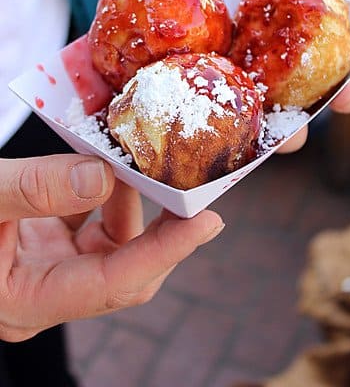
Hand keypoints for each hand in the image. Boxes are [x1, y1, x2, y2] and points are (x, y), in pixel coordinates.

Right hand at [0, 154, 223, 341]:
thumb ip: (32, 189)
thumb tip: (102, 176)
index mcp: (26, 300)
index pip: (116, 283)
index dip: (167, 252)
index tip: (209, 221)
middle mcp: (43, 293)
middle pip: (125, 271)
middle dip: (162, 230)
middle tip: (193, 187)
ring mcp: (45, 271)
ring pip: (112, 247)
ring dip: (133, 205)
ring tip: (141, 164)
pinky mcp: (44, 246)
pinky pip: (91, 226)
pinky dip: (106, 197)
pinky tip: (108, 168)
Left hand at [153, 0, 349, 153]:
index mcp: (304, 46)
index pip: (336, 74)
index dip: (349, 89)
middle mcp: (273, 70)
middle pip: (289, 111)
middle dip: (292, 131)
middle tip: (289, 137)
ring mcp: (234, 76)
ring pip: (243, 115)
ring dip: (243, 132)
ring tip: (239, 138)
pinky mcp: (198, 75)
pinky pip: (196, 93)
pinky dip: (193, 105)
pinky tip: (186, 109)